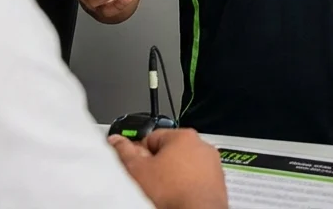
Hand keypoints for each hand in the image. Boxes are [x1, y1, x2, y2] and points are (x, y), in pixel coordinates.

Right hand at [109, 129, 226, 208]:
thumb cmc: (172, 193)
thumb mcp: (138, 170)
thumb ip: (125, 152)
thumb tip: (116, 141)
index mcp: (183, 136)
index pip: (152, 137)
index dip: (139, 152)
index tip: (134, 163)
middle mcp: (202, 146)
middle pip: (169, 151)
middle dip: (157, 164)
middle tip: (147, 179)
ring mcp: (212, 164)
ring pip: (184, 166)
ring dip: (172, 175)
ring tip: (162, 190)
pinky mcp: (217, 181)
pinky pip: (195, 179)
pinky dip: (186, 185)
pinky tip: (176, 196)